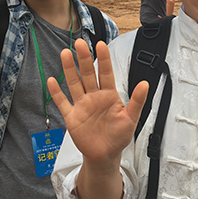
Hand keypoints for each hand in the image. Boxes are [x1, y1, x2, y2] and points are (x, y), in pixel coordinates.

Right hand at [47, 39, 148, 166]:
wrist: (106, 155)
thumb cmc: (119, 136)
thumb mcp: (131, 118)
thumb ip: (137, 101)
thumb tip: (145, 84)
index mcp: (109, 95)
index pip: (105, 73)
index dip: (103, 59)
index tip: (100, 45)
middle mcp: (94, 97)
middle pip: (87, 74)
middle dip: (83, 59)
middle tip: (79, 43)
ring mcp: (82, 105)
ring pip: (74, 83)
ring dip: (69, 69)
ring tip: (64, 53)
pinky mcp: (72, 117)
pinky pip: (63, 102)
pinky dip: (56, 93)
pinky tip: (51, 81)